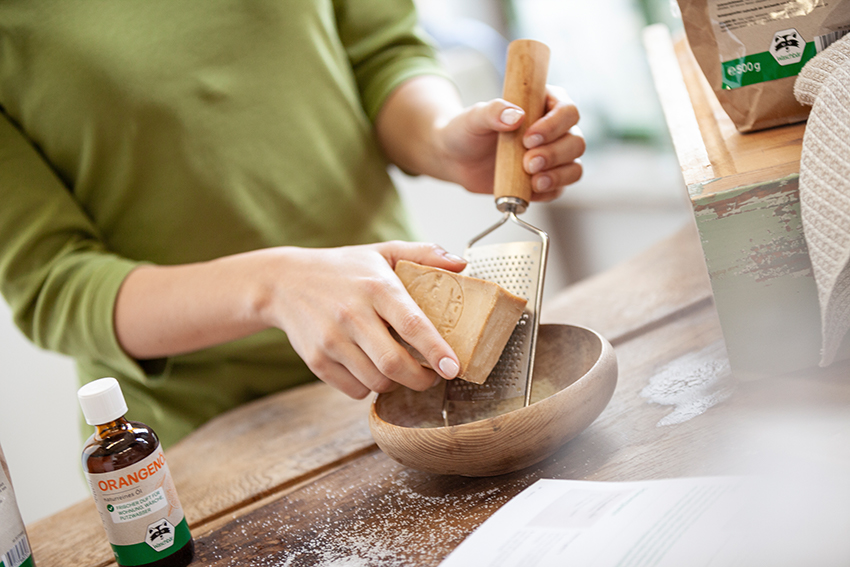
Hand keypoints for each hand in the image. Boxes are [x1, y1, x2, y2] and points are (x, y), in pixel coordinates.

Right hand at [115, 241, 466, 399]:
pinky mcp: (316, 359)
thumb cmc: (342, 269)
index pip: (413, 325)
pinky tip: (369, 369)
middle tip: (432, 377)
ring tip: (400, 370)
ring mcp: (331, 340)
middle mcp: (352, 314)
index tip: (454, 368)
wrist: (283, 282)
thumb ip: (423, 255)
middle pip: (394, 365)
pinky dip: (368, 387)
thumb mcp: (380, 253)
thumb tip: (461, 264)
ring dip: (395, 384)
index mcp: (376, 287)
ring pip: (375, 382)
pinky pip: (354, 390)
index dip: (436, 351)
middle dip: (420, 380)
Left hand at [437, 85, 584, 199]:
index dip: (554, 126)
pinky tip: (531, 190)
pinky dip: (550, 191)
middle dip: (555, 155)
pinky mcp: (545, 180)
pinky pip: (560, 189)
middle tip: (528, 162)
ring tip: (534, 181)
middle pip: (575, 142)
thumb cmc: (467, 131)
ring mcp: (553, 157)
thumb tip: (517, 116)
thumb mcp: (474, 117)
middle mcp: (555, 130)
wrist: (456, 158)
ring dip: (558, 175)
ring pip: (574, 167)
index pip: (567, 111)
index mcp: (544, 103)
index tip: (529, 138)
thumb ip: (493, 111)